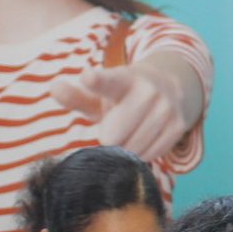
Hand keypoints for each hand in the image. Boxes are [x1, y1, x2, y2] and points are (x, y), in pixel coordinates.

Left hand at [51, 64, 194, 159]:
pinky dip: (144, 153)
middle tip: (116, 126)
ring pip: (132, 149)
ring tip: (131, 131)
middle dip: (109, 138)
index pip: (107, 81)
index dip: (96, 80)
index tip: (88, 77)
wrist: (170, 89)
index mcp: (121, 79)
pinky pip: (150, 154)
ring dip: (127, 148)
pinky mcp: (178, 125)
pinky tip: (145, 137)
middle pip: (112, 137)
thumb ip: (76, 96)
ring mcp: (165, 108)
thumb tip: (54, 87)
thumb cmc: (123, 96)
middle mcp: (147, 90)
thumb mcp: (99, 95)